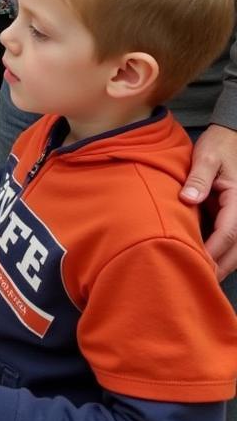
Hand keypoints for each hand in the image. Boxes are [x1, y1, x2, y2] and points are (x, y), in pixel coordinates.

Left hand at [182, 124, 236, 277]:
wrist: (231, 139)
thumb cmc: (218, 147)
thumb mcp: (206, 157)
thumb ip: (198, 178)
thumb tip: (189, 198)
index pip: (229, 232)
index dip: (214, 250)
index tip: (198, 263)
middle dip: (220, 265)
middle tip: (199, 281)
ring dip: (223, 263)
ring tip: (201, 278)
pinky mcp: (234, 215)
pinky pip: (232, 239)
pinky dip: (222, 252)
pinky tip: (205, 262)